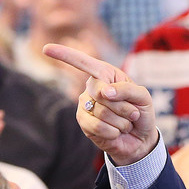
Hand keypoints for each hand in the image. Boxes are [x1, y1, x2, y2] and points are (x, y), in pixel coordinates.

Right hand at [42, 44, 157, 164]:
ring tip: (125, 123)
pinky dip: (114, 132)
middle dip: (123, 107)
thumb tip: (104, 91)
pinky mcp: (83, 123)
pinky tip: (116, 132)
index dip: (66, 55)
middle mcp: (92, 87)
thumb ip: (127, 90)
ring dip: (121, 121)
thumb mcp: (143, 97)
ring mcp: (85, 105)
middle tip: (132, 113)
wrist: (140, 139)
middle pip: (101, 93)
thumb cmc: (140, 113)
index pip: (84, 63)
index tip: (46, 49)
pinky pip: (97, 126)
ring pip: (101, 112)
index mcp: (106, 74)